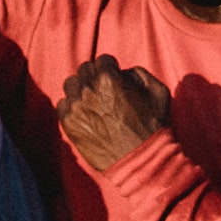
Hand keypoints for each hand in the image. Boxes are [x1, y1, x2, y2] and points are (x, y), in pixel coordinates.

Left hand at [55, 55, 171, 167]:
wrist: (140, 161)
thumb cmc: (152, 127)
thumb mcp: (158, 91)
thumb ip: (138, 73)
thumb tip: (122, 72)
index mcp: (109, 79)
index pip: (103, 60)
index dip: (111, 69)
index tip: (115, 79)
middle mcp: (88, 90)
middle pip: (84, 70)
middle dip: (96, 77)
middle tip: (105, 91)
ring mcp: (76, 107)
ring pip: (71, 85)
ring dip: (81, 89)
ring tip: (93, 102)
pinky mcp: (68, 123)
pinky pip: (63, 105)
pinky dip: (73, 107)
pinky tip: (86, 115)